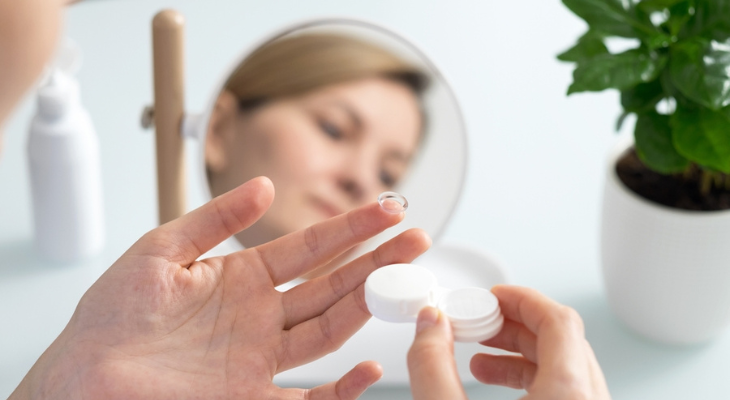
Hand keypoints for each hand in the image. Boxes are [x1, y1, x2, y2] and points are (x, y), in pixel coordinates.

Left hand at [10, 177, 430, 399]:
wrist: (84, 377)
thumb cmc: (113, 316)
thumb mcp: (162, 250)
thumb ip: (215, 219)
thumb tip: (264, 187)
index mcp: (243, 278)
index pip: (310, 247)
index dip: (350, 227)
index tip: (387, 208)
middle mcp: (260, 316)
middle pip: (332, 284)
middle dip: (376, 260)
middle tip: (415, 238)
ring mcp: (260, 358)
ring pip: (329, 328)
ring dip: (368, 305)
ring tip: (403, 277)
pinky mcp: (251, 399)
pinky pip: (306, 399)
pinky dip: (340, 390)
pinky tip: (366, 368)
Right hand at [407, 285, 610, 399]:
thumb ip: (433, 366)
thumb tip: (429, 324)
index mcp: (569, 394)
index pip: (559, 322)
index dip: (523, 299)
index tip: (493, 295)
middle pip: (564, 342)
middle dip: (516, 326)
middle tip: (480, 323)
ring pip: (567, 370)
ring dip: (522, 355)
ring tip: (479, 358)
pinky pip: (567, 393)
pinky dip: (534, 380)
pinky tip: (496, 385)